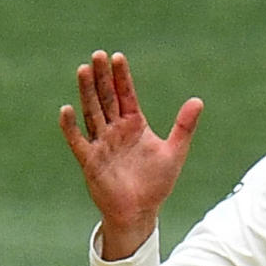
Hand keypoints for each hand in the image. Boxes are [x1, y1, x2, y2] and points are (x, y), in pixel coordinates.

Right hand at [59, 50, 202, 259]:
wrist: (141, 210)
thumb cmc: (156, 182)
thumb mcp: (175, 151)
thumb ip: (184, 126)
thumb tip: (198, 100)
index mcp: (134, 125)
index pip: (126, 95)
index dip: (121, 77)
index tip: (117, 56)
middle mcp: (115, 130)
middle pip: (107, 98)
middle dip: (102, 77)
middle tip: (98, 54)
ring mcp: (101, 143)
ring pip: (92, 112)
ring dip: (87, 92)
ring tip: (83, 70)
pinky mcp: (90, 160)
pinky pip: (78, 140)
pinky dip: (71, 126)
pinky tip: (67, 109)